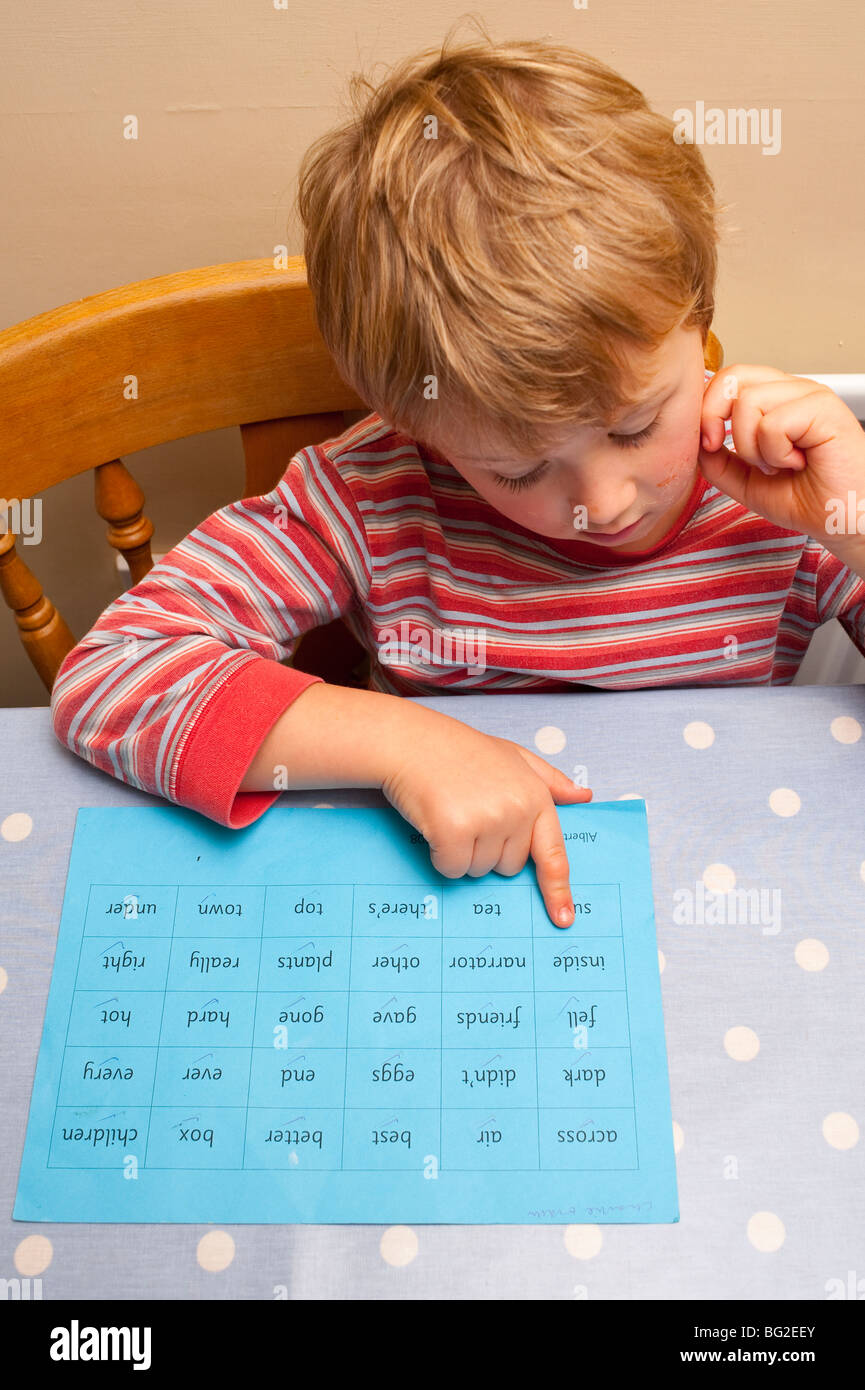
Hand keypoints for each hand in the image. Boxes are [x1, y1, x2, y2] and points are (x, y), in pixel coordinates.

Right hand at [379, 712, 591, 927]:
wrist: (412, 741)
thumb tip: (583, 797)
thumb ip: (549, 779)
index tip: (563, 918)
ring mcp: (486, 821)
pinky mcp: (454, 831)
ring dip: (462, 852)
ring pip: (478, 870)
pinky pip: (452, 869)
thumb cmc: (459, 749)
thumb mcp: (513, 755)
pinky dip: (440, 855)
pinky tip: (435, 824)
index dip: (558, 889)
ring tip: (451, 812)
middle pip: (508, 867)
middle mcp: (516, 810)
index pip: (553, 853)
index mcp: (535, 796)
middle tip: (469, 813)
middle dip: (487, 849)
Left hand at [698, 365, 864, 559]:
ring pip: (749, 401)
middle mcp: (792, 390)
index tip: (708, 444)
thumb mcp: (747, 483)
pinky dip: (776, 453)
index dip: (707, 408)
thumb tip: (695, 442)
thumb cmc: (809, 499)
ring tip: (780, 465)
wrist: (843, 519)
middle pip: (733, 377)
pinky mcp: (824, 407)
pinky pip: (773, 423)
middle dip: (717, 418)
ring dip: (753, 447)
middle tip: (738, 454)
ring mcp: (809, 395)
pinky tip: (798, 463)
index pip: (728, 378)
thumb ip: (718, 462)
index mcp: (775, 400)